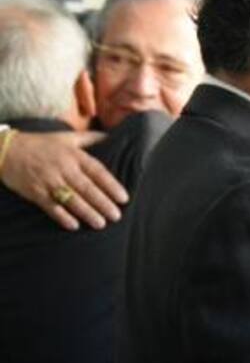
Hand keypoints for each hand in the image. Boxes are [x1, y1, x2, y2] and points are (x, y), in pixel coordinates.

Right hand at [1, 129, 127, 229]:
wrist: (5, 149)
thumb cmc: (40, 143)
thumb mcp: (66, 137)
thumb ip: (90, 138)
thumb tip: (113, 136)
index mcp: (73, 155)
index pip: (97, 171)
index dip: (111, 185)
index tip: (124, 198)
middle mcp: (63, 168)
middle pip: (87, 188)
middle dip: (103, 203)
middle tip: (116, 216)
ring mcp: (48, 181)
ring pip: (71, 199)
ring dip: (87, 213)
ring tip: (101, 224)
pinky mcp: (35, 191)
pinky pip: (51, 206)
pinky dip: (62, 216)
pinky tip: (74, 226)